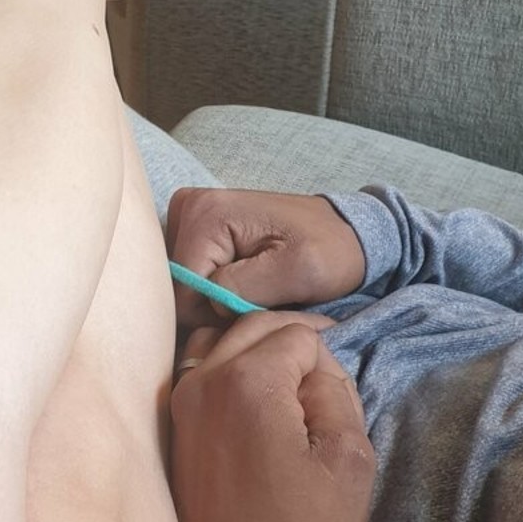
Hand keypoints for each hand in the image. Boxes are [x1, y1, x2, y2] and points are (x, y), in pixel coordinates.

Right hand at [166, 188, 366, 328]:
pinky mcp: (196, 227)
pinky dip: (214, 287)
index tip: (254, 308)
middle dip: (213, 304)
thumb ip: (242, 286)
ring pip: (182, 284)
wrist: (345, 233)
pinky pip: (189, 275)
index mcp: (206, 214)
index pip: (181, 291)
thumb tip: (202, 299)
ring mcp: (189, 215)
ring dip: (215, 297)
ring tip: (255, 289)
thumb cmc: (329, 251)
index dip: (214, 314)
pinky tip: (243, 282)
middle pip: (177, 286)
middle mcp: (188, 207)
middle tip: (258, 299)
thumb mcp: (297, 272)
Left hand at [170, 312, 374, 521]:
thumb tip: (317, 367)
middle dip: (294, 346)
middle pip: (255, 326)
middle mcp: (201, 381)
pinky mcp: (170, 430)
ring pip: (221, 342)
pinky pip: (200, 373)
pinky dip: (230, 372)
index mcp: (247, 381)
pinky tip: (255, 409)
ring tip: (289, 393)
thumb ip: (338, 393)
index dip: (329, 361)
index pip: (299, 334)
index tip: (339, 400)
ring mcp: (178, 405)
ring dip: (257, 353)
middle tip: (323, 388)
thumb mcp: (349, 463)